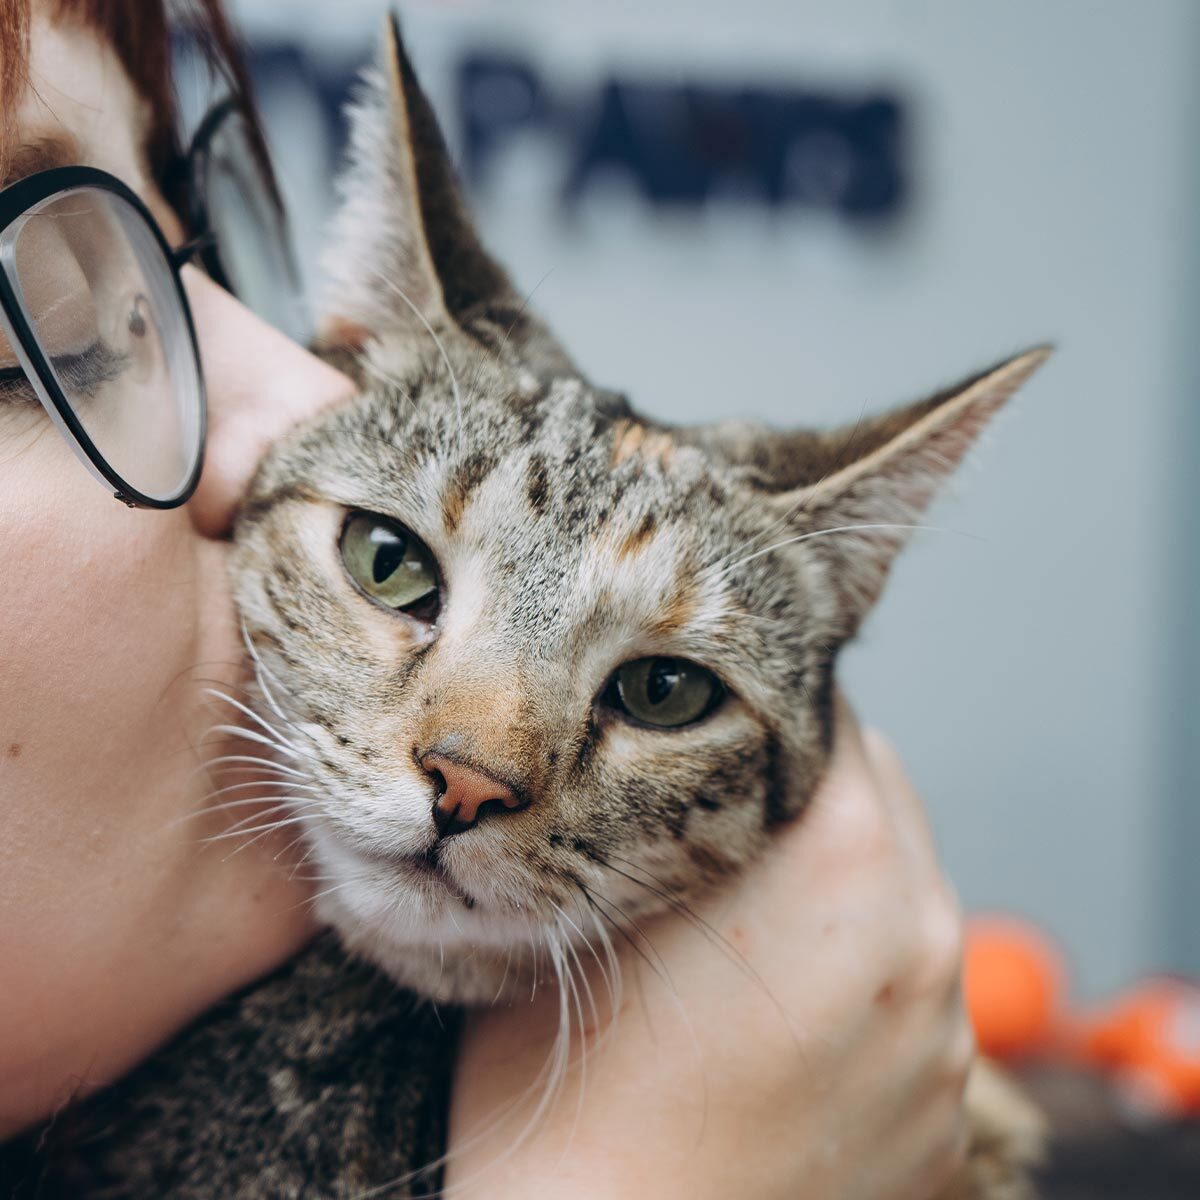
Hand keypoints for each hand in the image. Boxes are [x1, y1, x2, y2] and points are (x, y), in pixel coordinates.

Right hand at [445, 693, 972, 1198]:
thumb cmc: (566, 1102)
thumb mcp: (579, 910)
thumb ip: (643, 809)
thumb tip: (662, 750)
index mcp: (843, 865)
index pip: (829, 717)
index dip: (761, 704)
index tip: (716, 711)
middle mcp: (920, 941)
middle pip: (878, 796)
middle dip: (801, 784)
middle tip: (716, 798)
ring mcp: (943, 1040)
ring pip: (900, 894)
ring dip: (835, 879)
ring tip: (745, 910)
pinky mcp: (943, 1117)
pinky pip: (908, 994)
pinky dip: (856, 975)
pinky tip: (776, 1009)